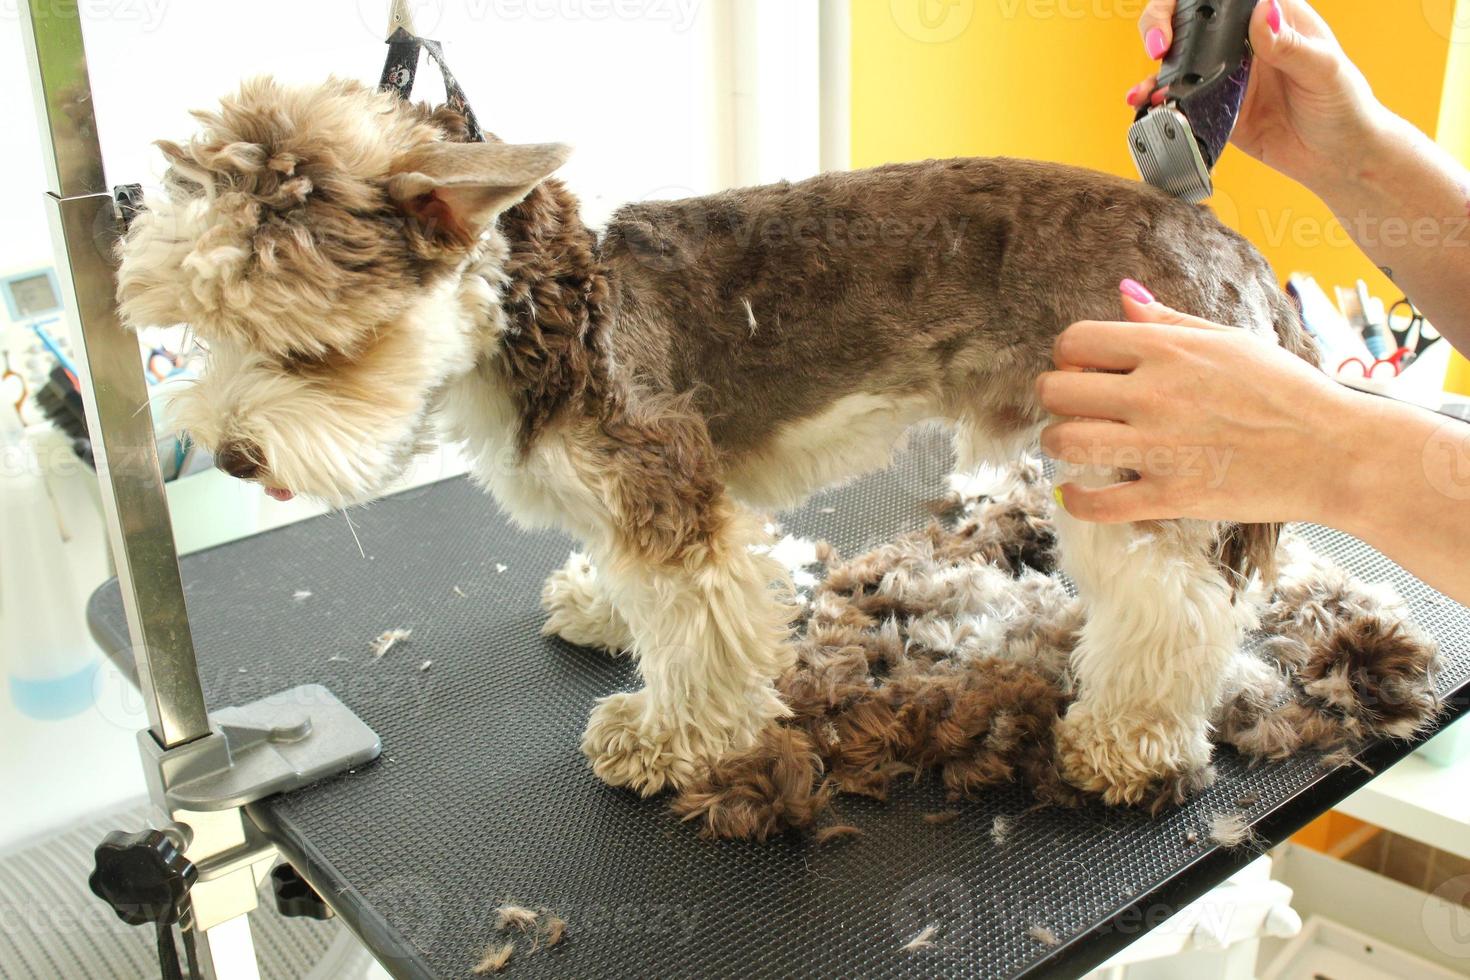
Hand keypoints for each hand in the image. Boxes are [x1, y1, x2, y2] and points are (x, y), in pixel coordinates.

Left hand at [1037, 279, 1364, 525]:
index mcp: (1168, 349)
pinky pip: (1097, 503)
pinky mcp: (1171, 496)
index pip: (1075, 340)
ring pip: (1065, 442)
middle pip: (1057, 391)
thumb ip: (1169, 320)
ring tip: (1077, 445)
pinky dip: (1075, 499)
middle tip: (1076, 408)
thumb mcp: (1229, 340)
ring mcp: (1160, 447)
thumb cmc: (1285, 390)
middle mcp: (1155, 394)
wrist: (1332, 450)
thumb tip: (1124, 293)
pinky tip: (1077, 491)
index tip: (1082, 369)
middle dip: (1056, 398)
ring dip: (1059, 444)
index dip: (1068, 355)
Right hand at [1128, 0, 1381, 189]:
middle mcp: (1245, 41)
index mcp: (1274, 17)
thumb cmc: (1345, 107)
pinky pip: (1180, 101)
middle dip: (1161, 25)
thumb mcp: (1324, 70)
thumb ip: (1290, 44)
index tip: (1183, 14)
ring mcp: (1226, 75)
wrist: (1339, 159)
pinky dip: (1159, 103)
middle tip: (1158, 47)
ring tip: (1145, 90)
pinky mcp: (1215, 109)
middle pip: (1190, 19)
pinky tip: (1146, 106)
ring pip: (1178, 60)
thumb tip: (1263, 11)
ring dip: (1154, 71)